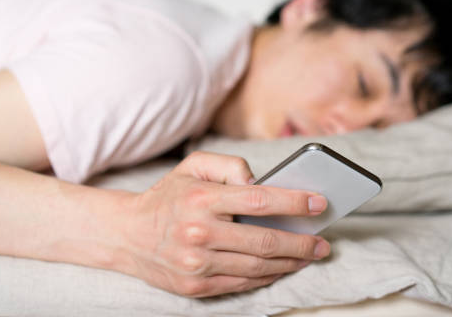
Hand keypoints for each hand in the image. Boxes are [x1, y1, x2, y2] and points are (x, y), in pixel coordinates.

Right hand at [116, 151, 330, 297]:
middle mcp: (200, 233)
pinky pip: (242, 284)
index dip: (294, 202)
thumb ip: (230, 166)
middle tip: (324, 242)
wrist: (128, 234)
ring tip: (310, 256)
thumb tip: (263, 182)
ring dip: (291, 263)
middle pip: (265, 241)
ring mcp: (198, 264)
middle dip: (302, 243)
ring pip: (258, 268)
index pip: (259, 200)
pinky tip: (282, 268)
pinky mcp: (196, 286)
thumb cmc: (168, 197)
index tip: (320, 203)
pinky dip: (267, 277)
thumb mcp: (193, 166)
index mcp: (202, 199)